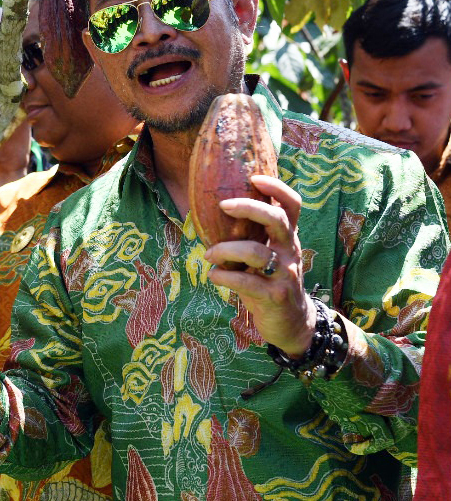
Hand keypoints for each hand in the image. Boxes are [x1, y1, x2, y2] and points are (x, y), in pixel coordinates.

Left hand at [203, 174, 315, 355]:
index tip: (254, 177)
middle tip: (223, 205)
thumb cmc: (269, 281)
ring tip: (208, 255)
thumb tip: (212, 210)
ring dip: (225, 249)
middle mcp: (291, 251)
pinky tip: (213, 275)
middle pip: (277, 220)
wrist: (291, 323)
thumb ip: (252, 236)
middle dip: (249, 208)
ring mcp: (285, 273)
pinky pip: (246, 281)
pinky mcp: (275, 296)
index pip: (292, 205)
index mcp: (288, 238)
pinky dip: (224, 276)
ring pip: (256, 252)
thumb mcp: (266, 255)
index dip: (277, 188)